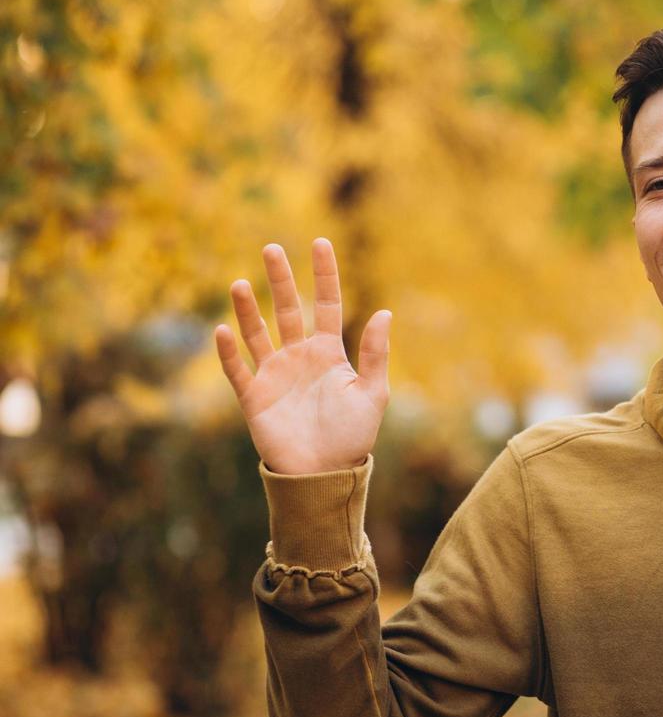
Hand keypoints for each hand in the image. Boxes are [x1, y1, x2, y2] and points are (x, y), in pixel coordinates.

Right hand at [214, 238, 390, 474]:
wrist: (325, 474)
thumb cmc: (353, 436)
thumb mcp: (372, 393)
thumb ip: (375, 353)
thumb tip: (385, 311)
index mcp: (329, 353)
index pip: (326, 304)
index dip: (324, 274)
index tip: (321, 242)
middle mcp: (299, 357)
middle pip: (288, 310)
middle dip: (281, 280)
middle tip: (272, 248)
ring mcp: (274, 375)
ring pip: (258, 334)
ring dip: (249, 309)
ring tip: (241, 283)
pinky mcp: (254, 398)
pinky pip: (238, 370)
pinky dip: (229, 352)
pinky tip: (223, 329)